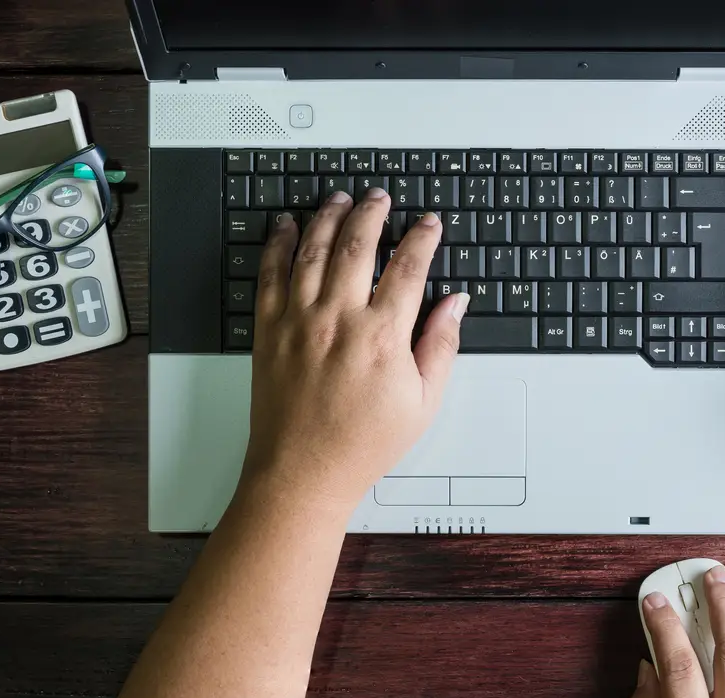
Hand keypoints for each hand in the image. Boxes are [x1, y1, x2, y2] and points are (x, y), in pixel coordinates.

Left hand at [241, 190, 468, 504]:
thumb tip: (455, 304)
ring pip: (314, 248)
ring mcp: (299, 321)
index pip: (408, 267)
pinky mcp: (269, 330)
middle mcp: (338, 320)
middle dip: (372, 212)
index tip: (429, 224)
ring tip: (340, 199)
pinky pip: (271, 273)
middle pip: (358, 243)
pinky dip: (279, 243)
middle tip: (380, 198)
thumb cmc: (362, 445)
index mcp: (382, 337)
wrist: (303, 473)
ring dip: (328, 216)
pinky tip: (287, 226)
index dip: (422, 238)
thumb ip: (441, 346)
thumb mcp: (423, 403)